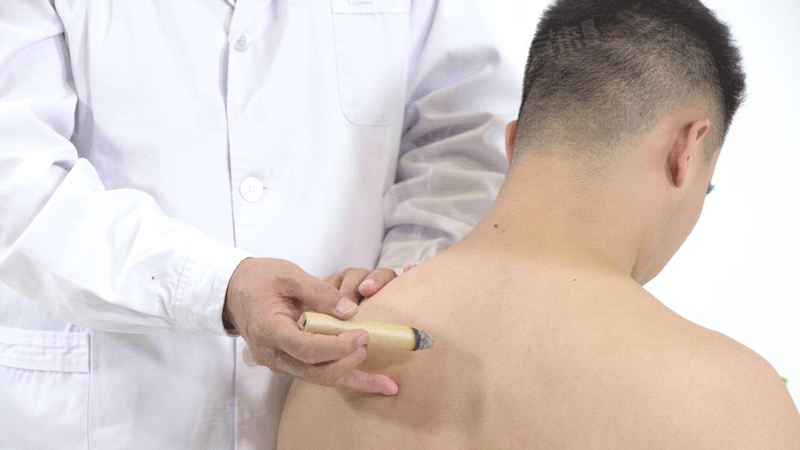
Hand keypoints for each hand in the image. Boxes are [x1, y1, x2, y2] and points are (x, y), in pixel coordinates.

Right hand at [224, 258, 397, 394]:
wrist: (235, 290)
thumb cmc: (261, 279)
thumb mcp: (289, 274)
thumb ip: (319, 291)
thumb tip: (350, 311)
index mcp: (269, 330)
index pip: (306, 348)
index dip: (336, 346)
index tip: (361, 334)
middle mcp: (272, 354)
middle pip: (315, 371)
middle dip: (347, 362)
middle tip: (369, 341)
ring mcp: (280, 363)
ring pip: (320, 379)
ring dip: (353, 378)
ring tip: (385, 381)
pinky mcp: (290, 363)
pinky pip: (320, 375)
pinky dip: (348, 379)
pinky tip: (375, 385)